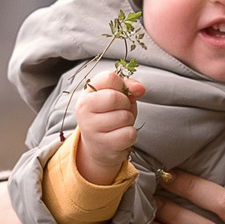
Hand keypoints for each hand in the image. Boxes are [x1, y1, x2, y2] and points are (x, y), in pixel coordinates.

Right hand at [72, 70, 141, 185]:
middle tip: (120, 110)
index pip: (109, 78)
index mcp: (87, 93)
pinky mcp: (104, 144)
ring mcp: (92, 128)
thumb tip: (139, 88)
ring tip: (119, 124)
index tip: (120, 93)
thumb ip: (127, 87)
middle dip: (126, 104)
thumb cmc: (109, 116)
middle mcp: (84, 110)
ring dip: (128, 120)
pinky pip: (129, 134)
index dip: (122, 85)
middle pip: (115, 98)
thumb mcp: (116, 97)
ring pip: (124, 117)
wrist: (98, 146)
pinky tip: (120, 135)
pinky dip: (130, 134)